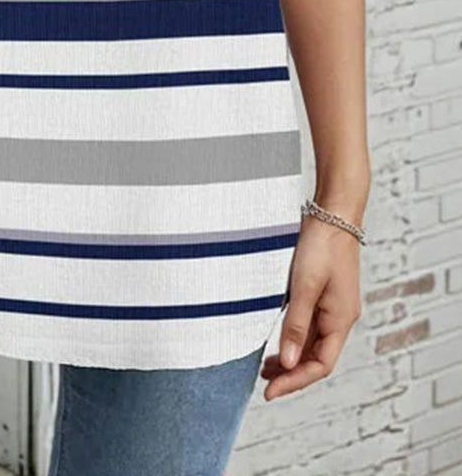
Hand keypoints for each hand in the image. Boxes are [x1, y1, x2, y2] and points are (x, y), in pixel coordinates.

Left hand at [261, 210, 362, 399]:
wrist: (334, 213)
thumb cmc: (321, 246)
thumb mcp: (304, 286)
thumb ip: (296, 324)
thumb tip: (289, 363)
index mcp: (341, 320)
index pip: (320, 365)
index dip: (295, 381)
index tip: (268, 391)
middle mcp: (340, 317)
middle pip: (317, 358)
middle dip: (292, 373)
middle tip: (263, 382)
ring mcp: (334, 306)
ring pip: (313, 343)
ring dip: (292, 357)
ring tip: (265, 366)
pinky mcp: (325, 294)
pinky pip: (311, 326)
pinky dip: (294, 337)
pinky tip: (277, 338)